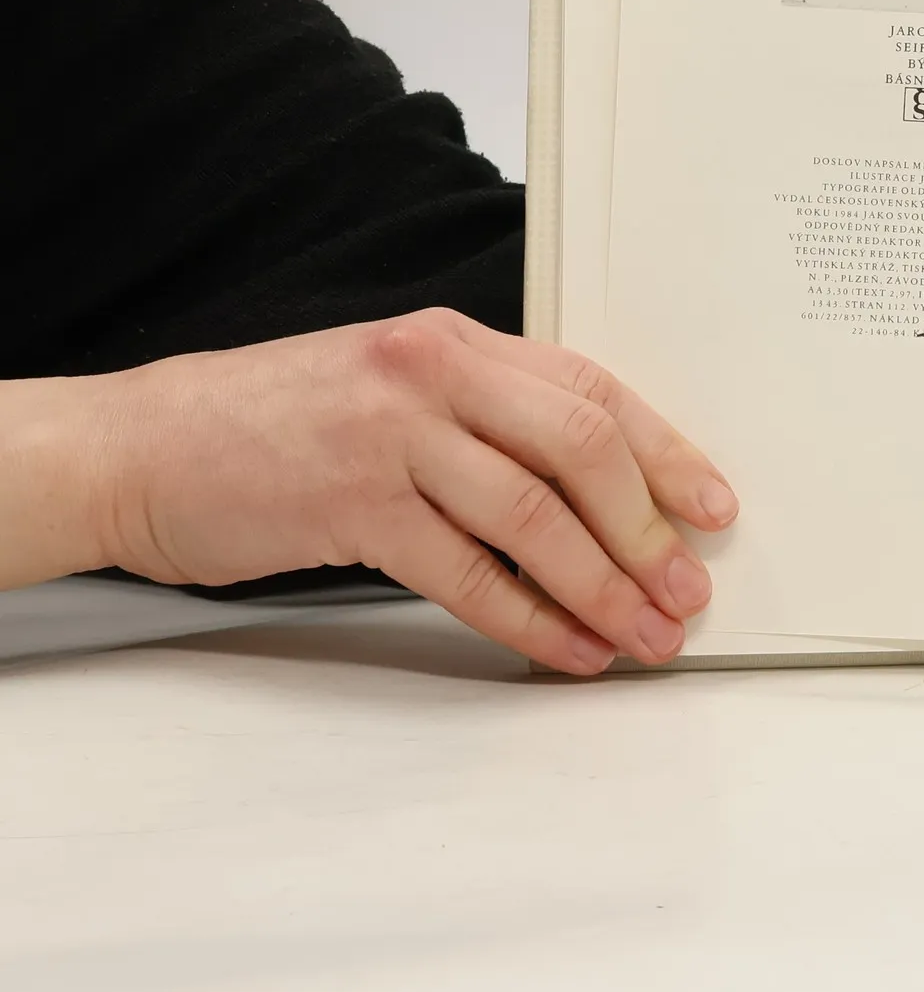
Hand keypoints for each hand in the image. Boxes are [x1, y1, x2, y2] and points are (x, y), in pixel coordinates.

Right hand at [19, 308, 736, 672]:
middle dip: (647, 528)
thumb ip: (486, 418)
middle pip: (582, 447)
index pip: (592, 389)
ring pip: (535, 516)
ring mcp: (394, 436)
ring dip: (603, 586)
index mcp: (457, 343)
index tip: (712, 506)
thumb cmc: (275, 423)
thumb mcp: (393, 388)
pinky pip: (468, 574)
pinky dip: (530, 620)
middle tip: (685, 589)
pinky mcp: (353, 506)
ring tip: (643, 634)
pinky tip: (566, 648)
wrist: (142, 446)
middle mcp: (434, 374)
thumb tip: (596, 492)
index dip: (666, 451)